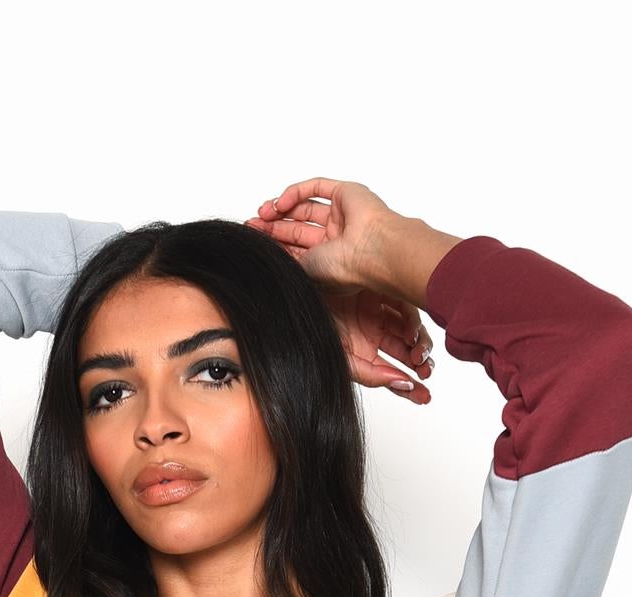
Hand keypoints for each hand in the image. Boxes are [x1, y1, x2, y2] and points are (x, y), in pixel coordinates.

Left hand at [243, 176, 434, 401]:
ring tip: (257, 217)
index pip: (300, 259)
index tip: (253, 256)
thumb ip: (331, 342)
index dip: (278, 255)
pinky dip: (293, 193)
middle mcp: (338, 243)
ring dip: (277, 213)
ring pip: (303, 211)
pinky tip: (276, 205)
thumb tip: (332, 372)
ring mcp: (343, 217)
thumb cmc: (368, 286)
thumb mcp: (339, 320)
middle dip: (272, 232)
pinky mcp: (348, 194)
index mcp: (334, 269)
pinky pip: (315, 188)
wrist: (383, 259)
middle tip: (248, 231)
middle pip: (298, 233)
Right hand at [321, 288, 433, 404]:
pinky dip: (413, 324)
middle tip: (426, 375)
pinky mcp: (385, 291)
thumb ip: (370, 374)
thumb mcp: (342, 356)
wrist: (308, 285)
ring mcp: (380, 312)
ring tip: (419, 358)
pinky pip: (407, 310)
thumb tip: (401, 383)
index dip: (408, 387)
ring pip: (411, 333)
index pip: (389, 372)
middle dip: (420, 366)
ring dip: (420, 347)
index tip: (423, 398)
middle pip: (405, 353)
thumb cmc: (315, 319)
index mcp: (361, 350)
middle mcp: (373, 332)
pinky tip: (411, 336)